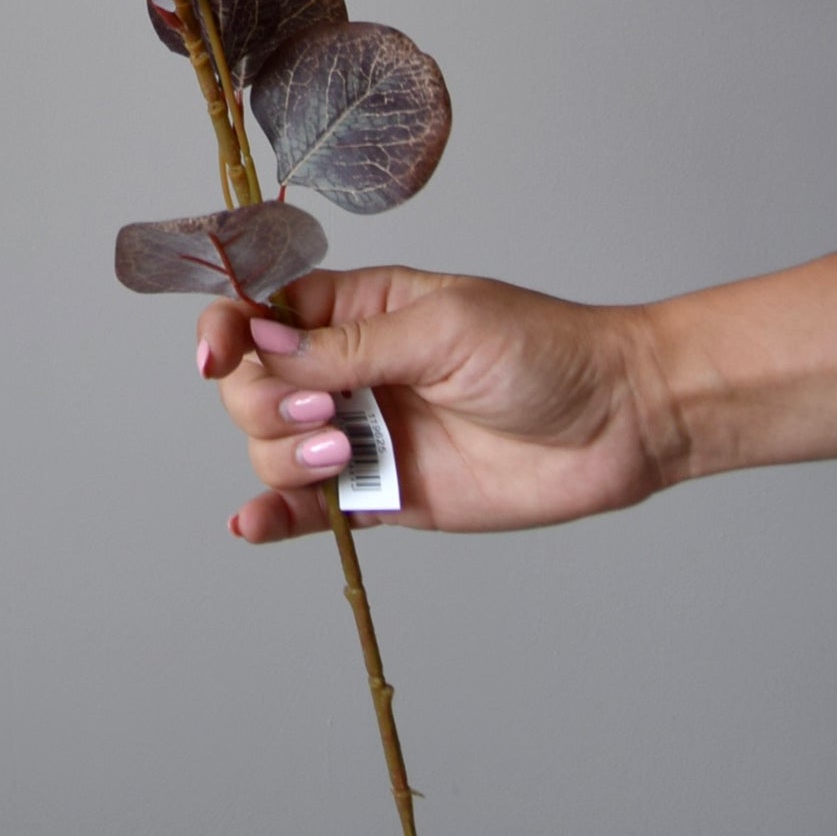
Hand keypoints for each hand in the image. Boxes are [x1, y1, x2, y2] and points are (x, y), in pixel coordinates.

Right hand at [198, 265, 668, 542]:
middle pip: (254, 387)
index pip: (261, 312)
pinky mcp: (386, 497)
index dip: (228, 329)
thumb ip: (351, 345)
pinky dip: (273, 517)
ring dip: (286, 456)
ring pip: (274, 449)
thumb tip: (262, 342)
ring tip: (347, 454)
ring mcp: (365, 435)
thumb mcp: (444, 328)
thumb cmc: (543, 350)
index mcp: (357, 311)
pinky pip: (311, 512)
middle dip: (267, 403)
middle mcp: (348, 371)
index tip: (219, 355)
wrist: (617, 421)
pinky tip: (251, 524)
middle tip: (331, 412)